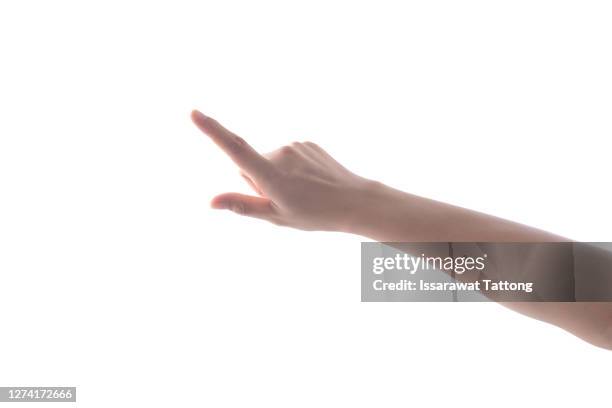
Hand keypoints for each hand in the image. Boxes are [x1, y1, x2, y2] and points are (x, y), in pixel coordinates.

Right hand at [192, 110, 373, 231]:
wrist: (353, 201)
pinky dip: (292, 167)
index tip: (194, 112)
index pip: (235, 149)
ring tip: (301, 191)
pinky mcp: (306, 142)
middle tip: (284, 198)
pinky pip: (286, 155)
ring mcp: (294, 146)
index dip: (212, 131)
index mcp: (271, 175)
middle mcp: (280, 154)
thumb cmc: (314, 215)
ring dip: (277, 174)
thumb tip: (211, 202)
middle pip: (252, 165)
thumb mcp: (276, 216)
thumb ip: (243, 205)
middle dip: (259, 180)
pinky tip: (310, 180)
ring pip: (270, 160)